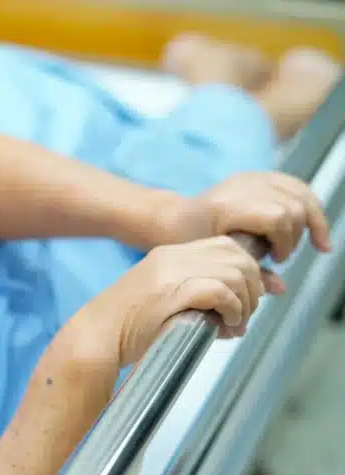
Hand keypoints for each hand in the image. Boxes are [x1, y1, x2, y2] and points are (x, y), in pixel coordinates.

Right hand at [83, 236, 280, 366]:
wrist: (95, 338)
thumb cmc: (128, 327)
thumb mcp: (165, 299)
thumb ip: (199, 291)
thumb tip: (249, 298)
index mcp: (170, 254)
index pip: (226, 246)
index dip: (245, 270)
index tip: (244, 298)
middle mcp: (173, 256)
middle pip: (238, 256)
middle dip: (252, 286)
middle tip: (244, 314)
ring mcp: (171, 273)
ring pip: (235, 273)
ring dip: (245, 302)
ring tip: (236, 324)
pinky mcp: (172, 292)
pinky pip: (221, 291)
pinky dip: (233, 309)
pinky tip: (227, 325)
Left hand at [156, 172, 331, 260]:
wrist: (173, 219)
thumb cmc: (188, 243)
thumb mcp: (215, 261)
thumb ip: (249, 273)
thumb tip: (280, 288)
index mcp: (227, 207)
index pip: (277, 218)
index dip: (285, 242)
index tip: (277, 260)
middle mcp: (240, 186)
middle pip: (293, 205)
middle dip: (296, 234)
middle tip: (282, 255)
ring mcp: (249, 178)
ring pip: (299, 192)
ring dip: (309, 219)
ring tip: (305, 242)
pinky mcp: (256, 176)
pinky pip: (294, 185)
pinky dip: (307, 204)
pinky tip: (310, 225)